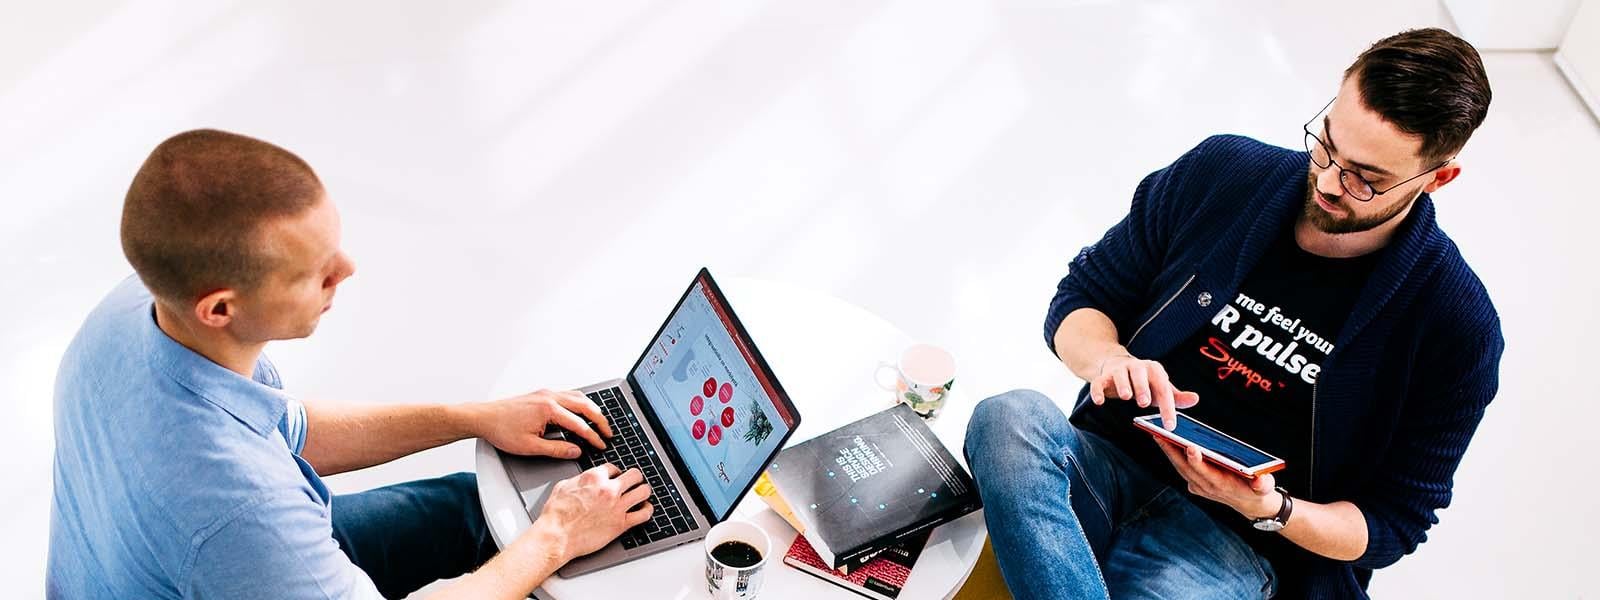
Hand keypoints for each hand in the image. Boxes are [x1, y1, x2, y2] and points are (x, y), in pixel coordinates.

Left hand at [474, 389, 613, 457]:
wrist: (483, 417)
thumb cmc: (502, 430)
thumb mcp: (530, 446)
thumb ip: (556, 449)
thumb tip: (575, 451)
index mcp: (549, 410)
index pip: (579, 425)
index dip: (593, 437)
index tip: (601, 445)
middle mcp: (550, 397)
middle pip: (585, 406)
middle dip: (600, 420)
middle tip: (608, 433)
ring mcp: (546, 393)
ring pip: (578, 397)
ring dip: (592, 409)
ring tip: (600, 422)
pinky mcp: (541, 394)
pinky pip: (568, 394)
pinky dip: (580, 403)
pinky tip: (581, 410)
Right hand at [531, 464, 654, 561]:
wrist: (557, 536)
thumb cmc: (556, 515)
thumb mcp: (563, 486)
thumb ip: (579, 479)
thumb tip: (585, 478)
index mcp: (594, 477)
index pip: (614, 468)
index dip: (616, 472)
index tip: (616, 477)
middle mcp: (608, 489)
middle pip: (634, 475)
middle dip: (634, 478)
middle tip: (634, 482)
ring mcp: (617, 506)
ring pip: (643, 491)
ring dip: (644, 492)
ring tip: (642, 494)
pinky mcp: (621, 524)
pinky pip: (644, 514)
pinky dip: (647, 511)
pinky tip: (645, 510)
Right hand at [1089, 353, 1199, 429]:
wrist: (1117, 366)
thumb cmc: (1144, 381)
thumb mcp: (1160, 388)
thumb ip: (1176, 396)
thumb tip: (1195, 399)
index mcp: (1154, 370)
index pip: (1163, 387)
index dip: (1168, 406)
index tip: (1170, 425)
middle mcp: (1136, 367)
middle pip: (1140, 374)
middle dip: (1143, 387)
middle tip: (1145, 403)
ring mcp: (1118, 371)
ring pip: (1119, 375)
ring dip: (1123, 385)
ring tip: (1126, 397)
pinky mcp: (1103, 377)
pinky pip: (1099, 382)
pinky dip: (1098, 391)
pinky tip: (1099, 402)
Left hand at [1156, 440, 1279, 518]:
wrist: (1250, 503)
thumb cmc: (1257, 491)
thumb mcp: (1264, 488)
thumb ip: (1263, 484)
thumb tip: (1261, 480)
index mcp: (1221, 486)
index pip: (1206, 473)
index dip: (1197, 461)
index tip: (1190, 447)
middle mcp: (1206, 487)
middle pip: (1186, 468)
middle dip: (1173, 451)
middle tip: (1160, 434)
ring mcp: (1198, 485)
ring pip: (1180, 466)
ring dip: (1168, 451)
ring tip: (1157, 432)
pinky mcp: (1195, 482)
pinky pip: (1181, 467)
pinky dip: (1173, 454)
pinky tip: (1166, 439)